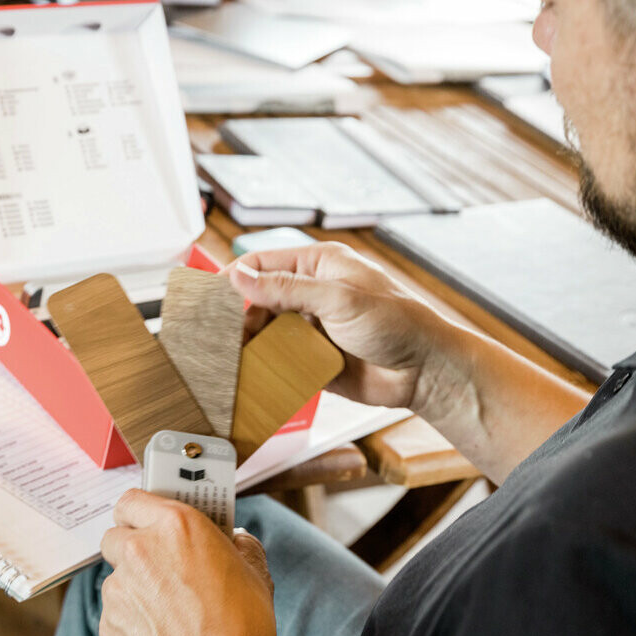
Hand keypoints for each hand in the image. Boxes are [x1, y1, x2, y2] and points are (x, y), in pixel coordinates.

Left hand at [99, 490, 280, 635]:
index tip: (149, 519)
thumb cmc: (242, 629)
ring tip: (168, 606)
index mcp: (177, 526)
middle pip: (117, 535)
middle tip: (161, 562)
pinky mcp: (109, 624)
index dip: (141, 510)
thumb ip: (237, 543)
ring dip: (134, 584)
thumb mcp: (254, 571)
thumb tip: (232, 538)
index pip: (133, 499)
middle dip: (134, 546)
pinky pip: (115, 611)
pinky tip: (160, 630)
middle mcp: (141, 551)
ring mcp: (120, 589)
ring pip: (116, 576)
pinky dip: (131, 617)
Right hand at [228, 242, 450, 409]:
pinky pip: (281, 358)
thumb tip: (241, 276)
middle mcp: (314, 293)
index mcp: (321, 265)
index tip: (209, 293)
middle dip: (240, 314)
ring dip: (251, 342)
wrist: (426, 372)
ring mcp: (314, 326)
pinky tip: (252, 372)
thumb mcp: (339, 299)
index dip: (235, 275)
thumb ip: (287, 289)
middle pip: (261, 298)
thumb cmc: (398, 323)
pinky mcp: (315, 357)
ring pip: (267, 331)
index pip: (265, 262)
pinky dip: (266, 365)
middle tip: (218, 332)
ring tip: (231, 356)